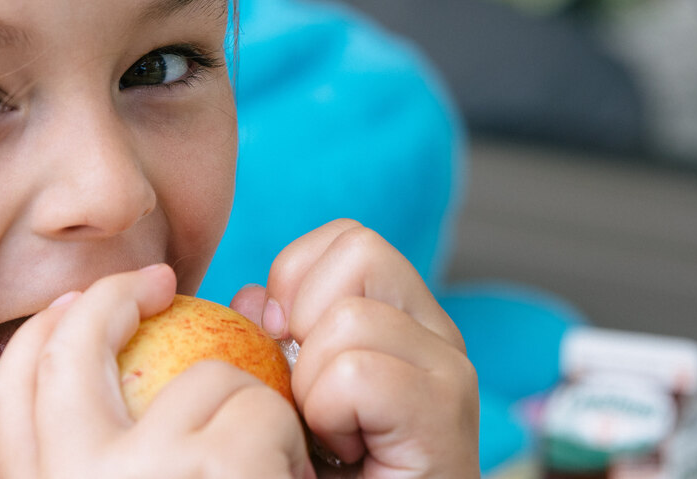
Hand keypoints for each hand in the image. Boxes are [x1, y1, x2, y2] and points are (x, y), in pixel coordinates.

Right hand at [0, 264, 312, 478]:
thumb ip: (115, 457)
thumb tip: (132, 366)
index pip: (9, 395)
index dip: (36, 336)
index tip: (69, 307)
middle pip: (67, 349)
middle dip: (110, 297)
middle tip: (158, 279)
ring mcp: (134, 473)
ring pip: (205, 378)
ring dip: (249, 410)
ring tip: (270, 467)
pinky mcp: (208, 470)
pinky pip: (263, 409)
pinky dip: (290, 440)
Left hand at [235, 220, 477, 478]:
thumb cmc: (328, 475)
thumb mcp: (288, 397)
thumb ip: (271, 344)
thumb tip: (248, 299)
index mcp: (400, 321)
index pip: (343, 241)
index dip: (294, 285)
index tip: (286, 353)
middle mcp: (435, 335)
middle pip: (357, 251)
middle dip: (304, 321)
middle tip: (311, 394)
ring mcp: (448, 371)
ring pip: (349, 318)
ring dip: (314, 384)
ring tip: (331, 434)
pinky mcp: (446, 412)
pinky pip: (356, 372)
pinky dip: (330, 416)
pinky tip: (346, 453)